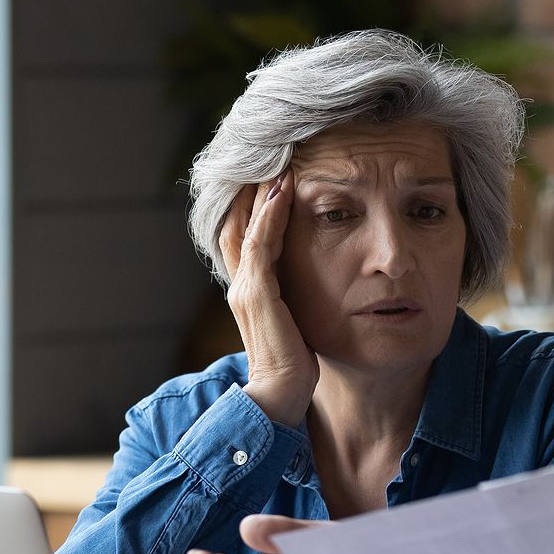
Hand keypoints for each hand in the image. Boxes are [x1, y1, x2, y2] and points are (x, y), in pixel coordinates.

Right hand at [218, 177, 317, 425]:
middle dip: (252, 188)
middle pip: (237, 222)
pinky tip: (283, 192)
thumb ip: (297, 300)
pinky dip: (270, 216)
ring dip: (261, 192)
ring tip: (278, 161)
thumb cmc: (294, 365)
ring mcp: (245, 288)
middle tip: (271, 155)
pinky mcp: (257, 295)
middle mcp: (241, 284)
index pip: (245, 234)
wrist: (279, 398)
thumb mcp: (296, 322)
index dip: (255, 204)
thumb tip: (316, 282)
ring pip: (245, 226)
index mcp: (250, 290)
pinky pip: (260, 245)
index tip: (274, 173)